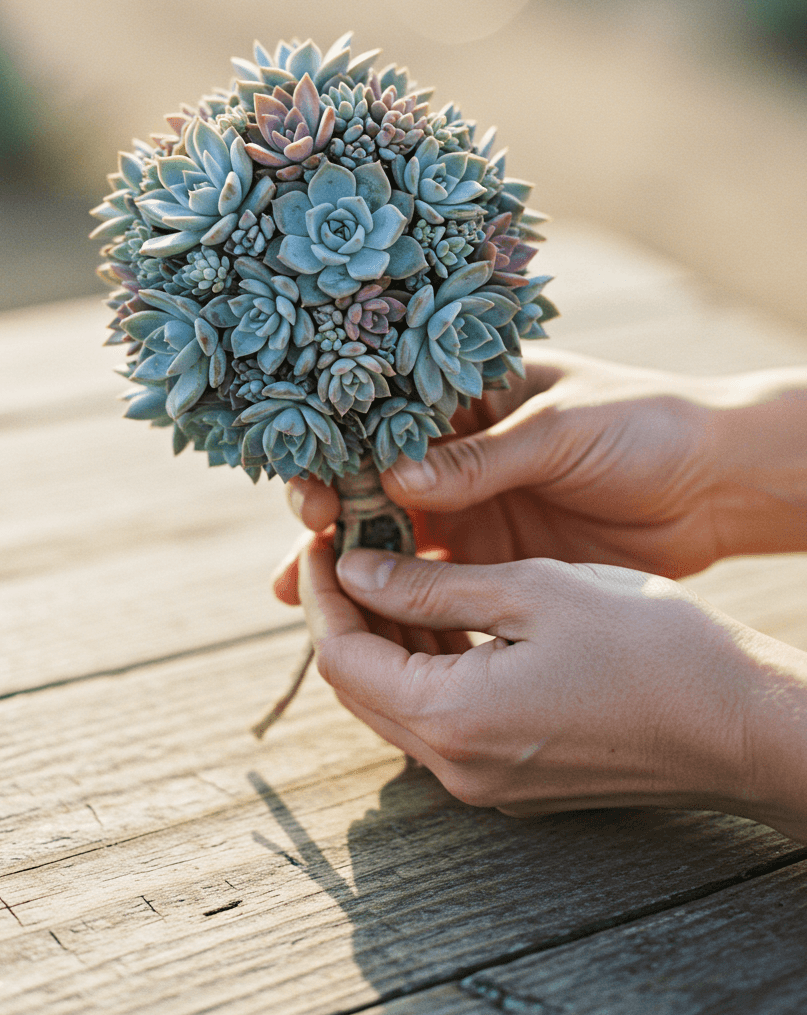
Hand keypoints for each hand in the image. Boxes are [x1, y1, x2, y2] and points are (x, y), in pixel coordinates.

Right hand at [275, 352, 806, 604]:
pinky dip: (395, 598)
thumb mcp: (561, 430)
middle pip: (373, 483)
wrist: (717, 484)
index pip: (385, 418)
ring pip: (392, 536)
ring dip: (347, 562)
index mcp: (469, 396)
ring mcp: (475, 506)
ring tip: (298, 594)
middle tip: (305, 552)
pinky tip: (361, 619)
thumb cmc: (645, 426)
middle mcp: (459, 452)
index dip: (340, 450)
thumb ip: (482, 459)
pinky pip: (433, 579)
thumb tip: (394, 481)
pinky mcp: (496, 557)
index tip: (316, 491)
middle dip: (329, 516)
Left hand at [299, 541, 806, 842]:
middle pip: (362, 688)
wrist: (740, 722)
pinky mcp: (515, 779)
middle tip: (352, 546)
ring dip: (388, 639)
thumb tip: (355, 572)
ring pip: (400, 705)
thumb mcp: (531, 590)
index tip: (323, 539)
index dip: (320, 595)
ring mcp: (486, 782)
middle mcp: (456, 768)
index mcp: (452, 721)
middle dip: (347, 615)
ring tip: (396, 566)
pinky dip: (429, 667)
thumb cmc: (648, 645)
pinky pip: (443, 721)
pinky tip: (445, 613)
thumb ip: (431, 586)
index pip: (341, 659)